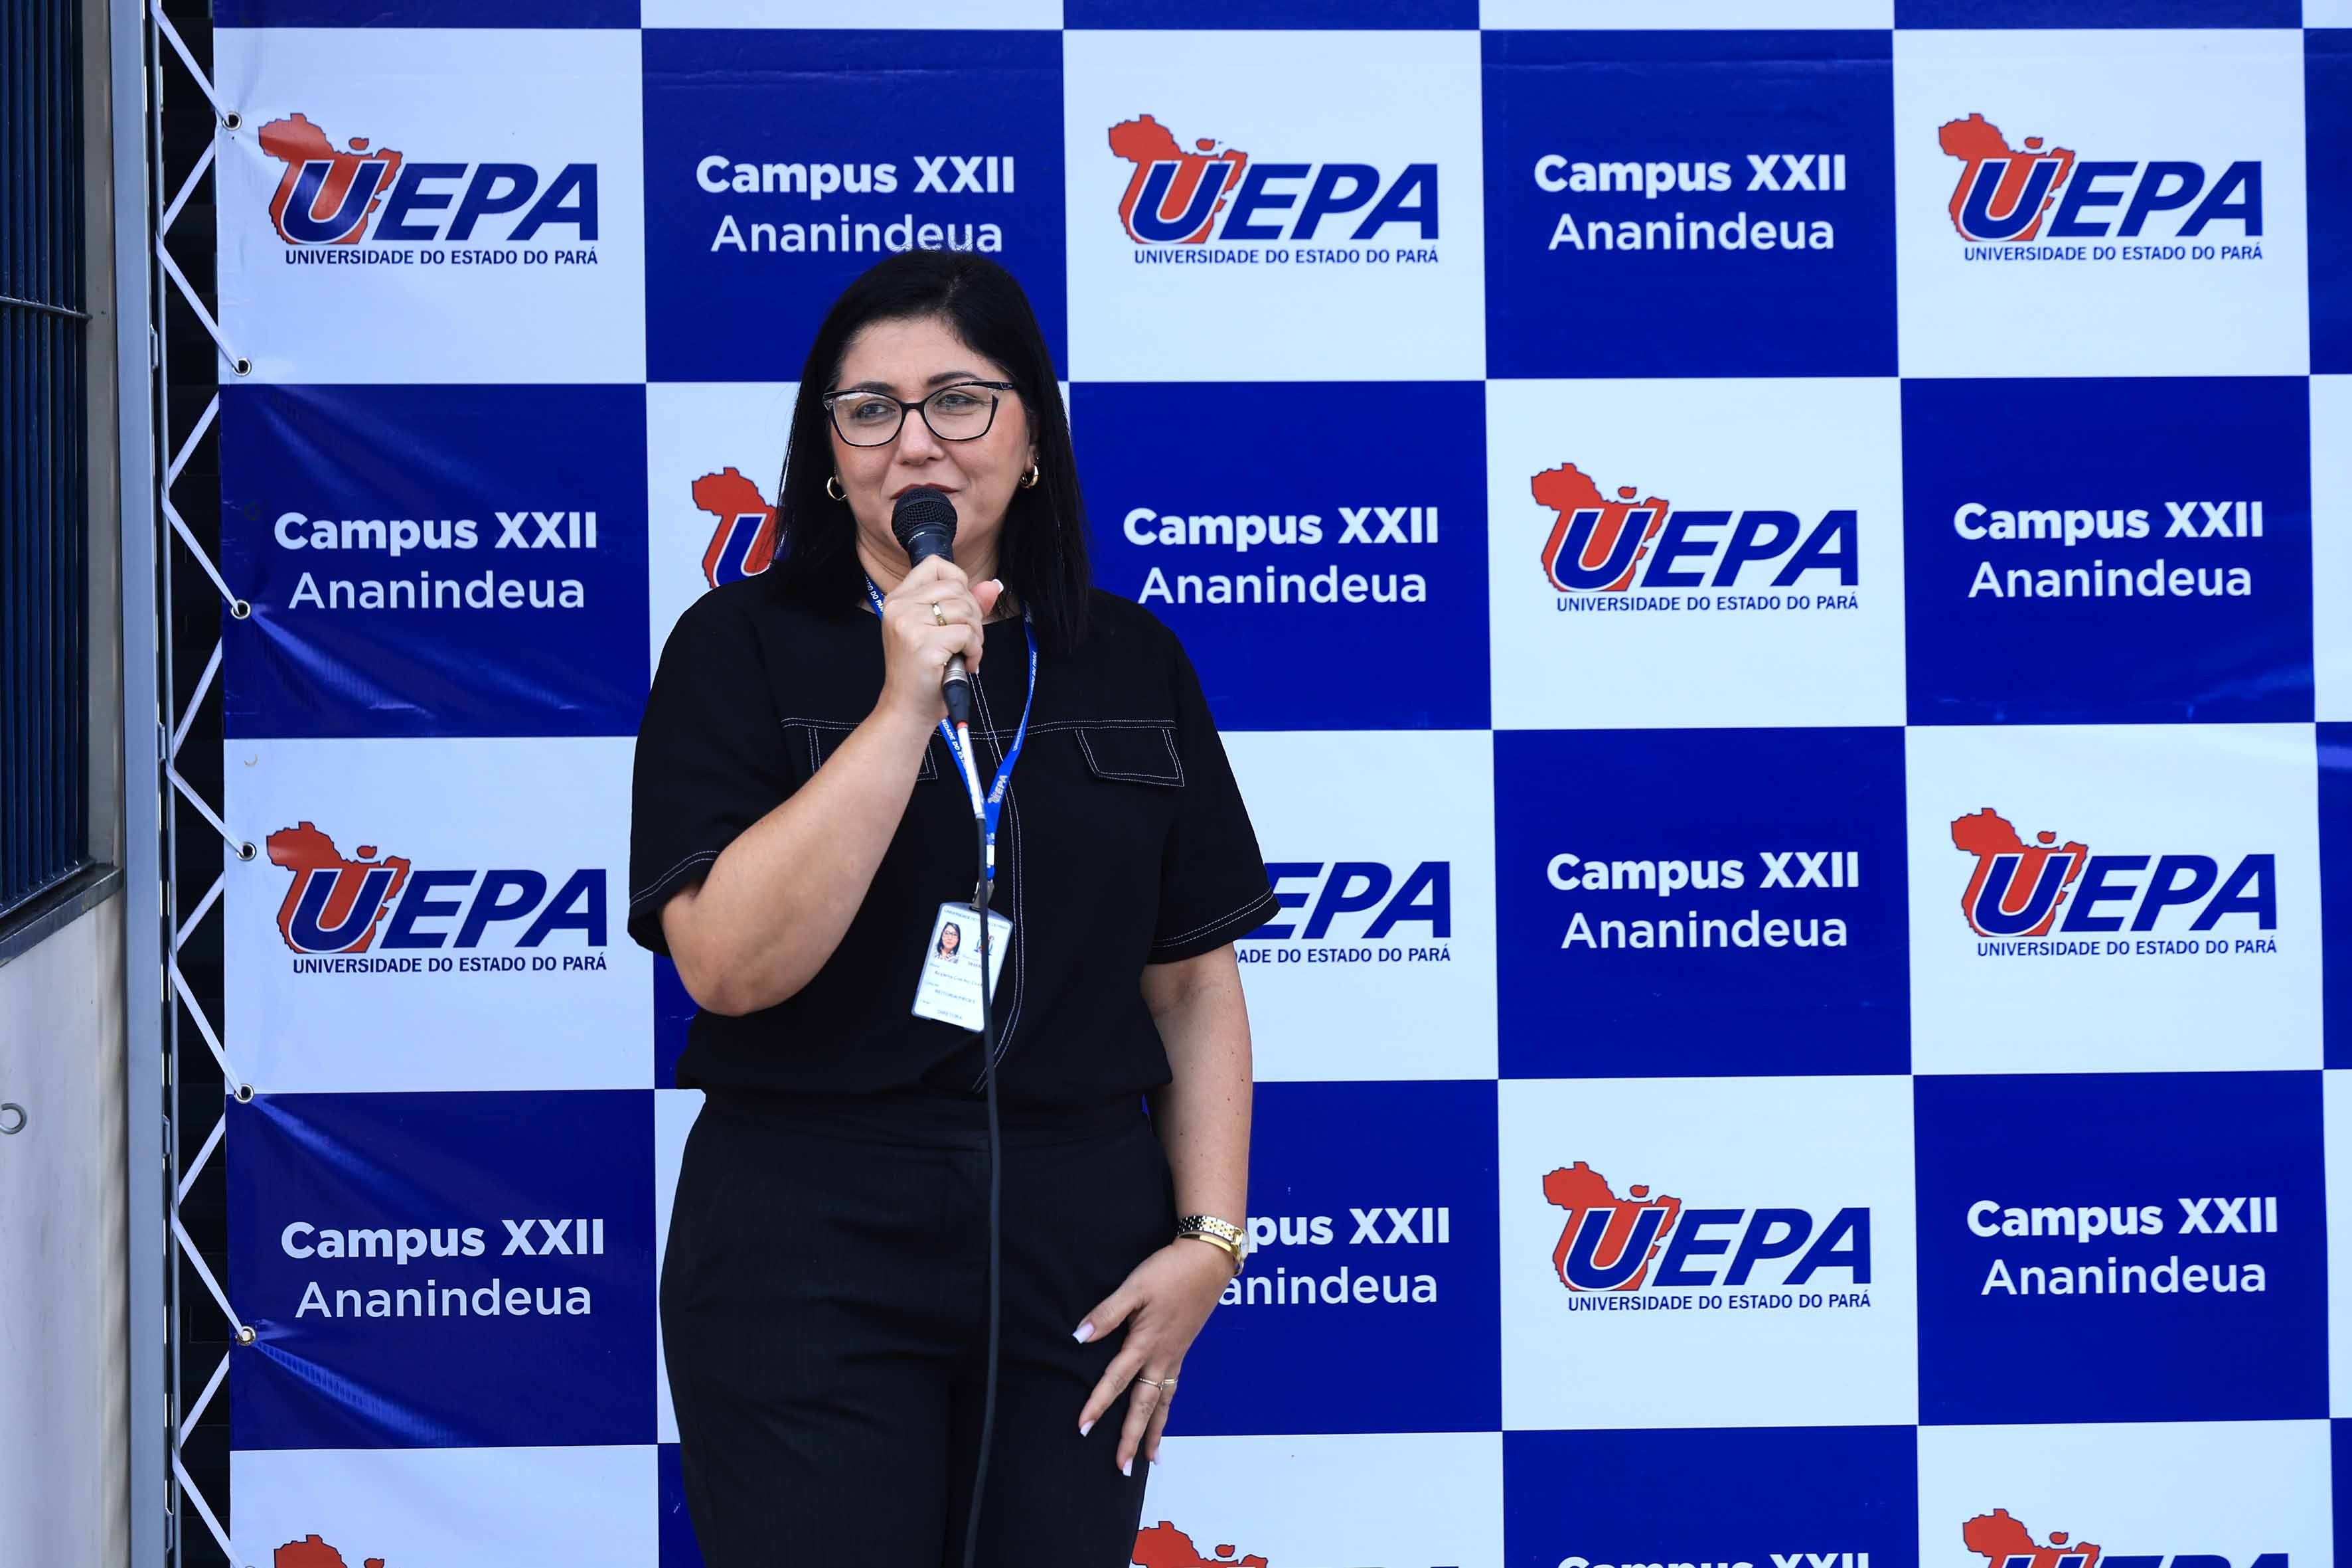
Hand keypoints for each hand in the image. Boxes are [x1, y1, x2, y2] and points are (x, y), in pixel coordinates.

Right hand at [874, 558, 1003, 728]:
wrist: (907, 709)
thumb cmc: (923, 673)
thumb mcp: (940, 632)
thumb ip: (966, 605)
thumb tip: (993, 585)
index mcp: (898, 599)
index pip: (935, 565)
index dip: (958, 583)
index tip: (959, 610)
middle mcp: (900, 607)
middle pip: (956, 588)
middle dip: (973, 615)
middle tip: (966, 640)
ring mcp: (909, 624)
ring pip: (965, 609)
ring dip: (976, 635)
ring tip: (965, 653)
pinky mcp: (924, 644)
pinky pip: (968, 633)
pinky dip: (975, 651)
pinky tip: (965, 664)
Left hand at [1074, 1238, 1231, 1474]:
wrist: (1208, 1261)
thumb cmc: (1170, 1271)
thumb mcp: (1134, 1287)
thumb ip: (1107, 1314)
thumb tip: (1079, 1337)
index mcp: (1146, 1343)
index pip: (1116, 1381)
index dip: (1098, 1404)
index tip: (1083, 1428)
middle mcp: (1162, 1356)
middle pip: (1144, 1406)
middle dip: (1132, 1438)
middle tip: (1122, 1468)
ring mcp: (1175, 1355)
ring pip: (1163, 1403)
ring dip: (1154, 1431)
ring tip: (1150, 1459)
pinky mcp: (1182, 1349)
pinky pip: (1173, 1389)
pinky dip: (1166, 1409)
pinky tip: (1163, 1415)